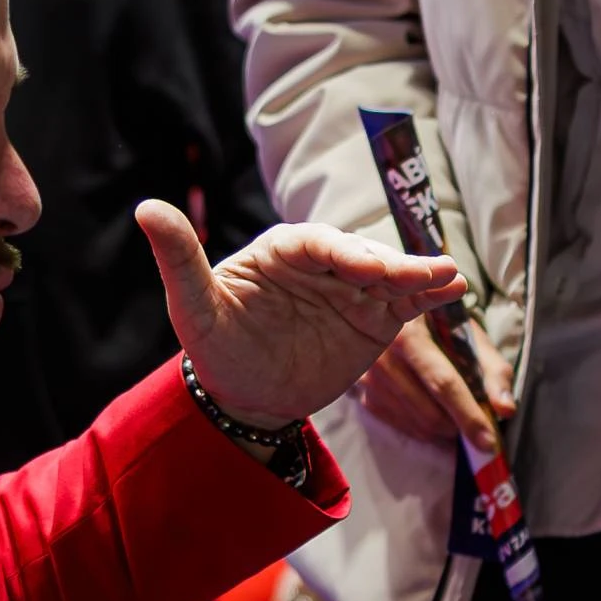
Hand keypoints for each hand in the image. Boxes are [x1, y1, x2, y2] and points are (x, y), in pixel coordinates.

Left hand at [138, 200, 461, 428]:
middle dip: (390, 264)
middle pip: (361, 255)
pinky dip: (430, 295)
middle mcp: (323, 261)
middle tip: (416, 275)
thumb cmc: (216, 344)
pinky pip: (405, 304)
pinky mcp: (375, 318)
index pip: (316, 243)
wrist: (247, 393)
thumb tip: (146, 207)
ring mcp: (353, 288)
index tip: (365, 268)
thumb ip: (179, 257)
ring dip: (418, 274)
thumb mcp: (193, 306)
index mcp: (281, 249)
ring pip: (390, 276)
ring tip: (447, 276)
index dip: (342, 252)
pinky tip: (453, 288)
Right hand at [352, 308, 514, 453]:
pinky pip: (402, 426)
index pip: (443, 384)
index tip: (489, 442)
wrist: (399, 309)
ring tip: (458, 414)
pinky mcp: (364, 394)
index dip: (469, 415)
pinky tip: (436, 411)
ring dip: (445, 429)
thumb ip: (493, 373)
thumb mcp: (471, 336)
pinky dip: (426, 428)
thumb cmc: (440, 322)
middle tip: (479, 423)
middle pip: (429, 412)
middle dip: (460, 427)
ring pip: (417, 424)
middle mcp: (382, 356)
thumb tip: (506, 410)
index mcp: (410, 334)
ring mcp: (369, 378)